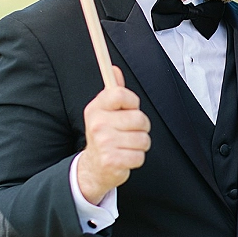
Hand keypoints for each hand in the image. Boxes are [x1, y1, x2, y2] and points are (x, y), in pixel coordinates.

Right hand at [77, 66, 150, 203]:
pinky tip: (125, 157)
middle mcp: (98, 124)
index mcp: (96, 108)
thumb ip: (114, 92)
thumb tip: (114, 69)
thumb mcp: (105, 112)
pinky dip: (136, 158)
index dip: (133, 102)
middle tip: (129, 132)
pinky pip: (140, 156)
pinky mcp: (112, 161)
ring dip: (140, 144)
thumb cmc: (105, 135)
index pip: (121, 94)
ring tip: (127, 145)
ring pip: (143, 139)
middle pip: (139, 118)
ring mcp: (104, 143)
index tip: (130, 108)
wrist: (94, 167)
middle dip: (141, 127)